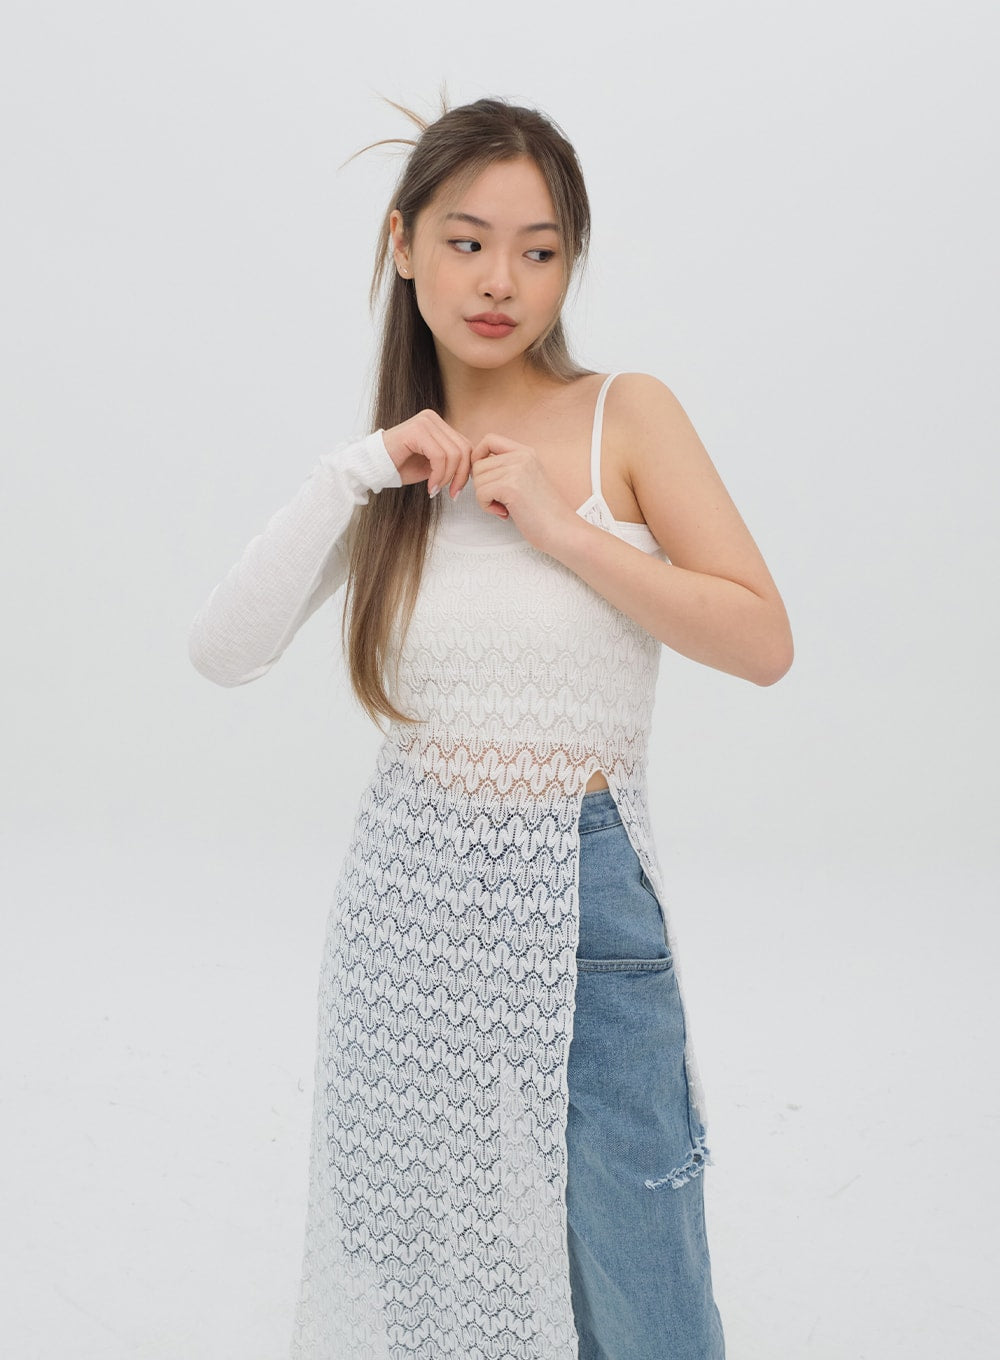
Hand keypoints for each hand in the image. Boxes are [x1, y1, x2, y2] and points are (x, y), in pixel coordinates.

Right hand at [381, 411, 473, 498]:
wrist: (373, 467)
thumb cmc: (400, 466)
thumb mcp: (432, 465)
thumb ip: (450, 461)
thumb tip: (472, 470)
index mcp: (438, 424)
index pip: (466, 445)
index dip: (466, 470)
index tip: (457, 490)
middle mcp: (432, 418)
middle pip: (464, 449)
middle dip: (460, 476)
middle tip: (452, 494)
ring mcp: (425, 422)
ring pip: (453, 454)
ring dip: (447, 478)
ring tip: (435, 490)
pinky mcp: (416, 430)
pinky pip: (439, 456)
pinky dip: (438, 475)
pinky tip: (430, 486)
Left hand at [469, 434, 576, 549]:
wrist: (561, 529)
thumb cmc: (543, 512)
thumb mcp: (526, 479)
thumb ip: (506, 468)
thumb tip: (475, 466)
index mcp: (526, 452)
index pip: (489, 439)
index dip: (478, 457)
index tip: (484, 477)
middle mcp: (522, 456)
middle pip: (479, 464)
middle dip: (483, 486)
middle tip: (501, 501)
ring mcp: (517, 470)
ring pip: (478, 480)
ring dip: (486, 499)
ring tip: (506, 507)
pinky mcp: (511, 487)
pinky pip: (480, 494)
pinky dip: (487, 507)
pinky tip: (505, 513)